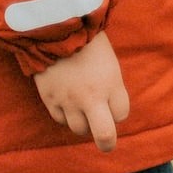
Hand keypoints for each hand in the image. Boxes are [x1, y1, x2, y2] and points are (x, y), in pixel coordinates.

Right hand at [33, 32, 129, 150]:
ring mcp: (69, 100)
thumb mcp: (109, 61)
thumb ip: (110, 84)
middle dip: (108, 142)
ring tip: (83, 111)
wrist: (56, 28)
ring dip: (83, 124)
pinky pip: (60, 119)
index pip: (122, 114)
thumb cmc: (88, 40)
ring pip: (79, 129)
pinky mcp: (50, 99)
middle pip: (104, 135)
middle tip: (107, 143)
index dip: (118, 110)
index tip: (114, 103)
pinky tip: (67, 104)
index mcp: (111, 83)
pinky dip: (65, 116)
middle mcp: (91, 96)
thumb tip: (110, 106)